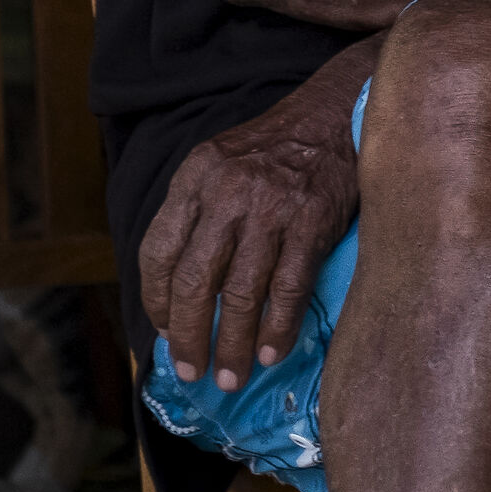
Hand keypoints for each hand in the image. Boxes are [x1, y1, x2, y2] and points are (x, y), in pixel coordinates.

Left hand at [139, 43, 374, 390]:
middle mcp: (228, 193)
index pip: (158, 250)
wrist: (334, 114)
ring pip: (241, 293)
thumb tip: (179, 292)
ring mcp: (271, 208)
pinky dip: (277, 329)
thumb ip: (197, 215)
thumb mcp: (220, 164)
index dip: (156, 299)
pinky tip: (269, 354)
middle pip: (195, 280)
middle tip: (192, 373)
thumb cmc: (273, 149)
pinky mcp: (311, 223)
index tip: (163, 331)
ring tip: (230, 377)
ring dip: (232, 345)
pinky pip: (288, 290)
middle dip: (188, 336)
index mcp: (195, 177)